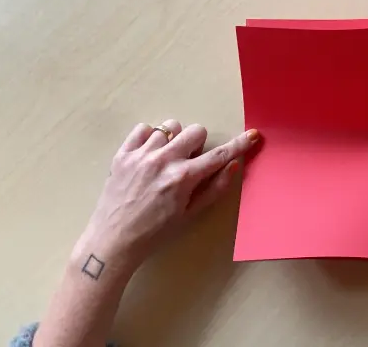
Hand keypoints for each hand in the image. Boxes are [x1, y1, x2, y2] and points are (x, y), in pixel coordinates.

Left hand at [80, 120, 259, 269]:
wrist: (114, 239)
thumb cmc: (156, 232)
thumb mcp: (190, 214)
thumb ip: (214, 188)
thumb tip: (233, 165)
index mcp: (183, 178)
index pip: (219, 155)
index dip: (239, 144)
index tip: (253, 135)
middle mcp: (163, 161)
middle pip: (195, 131)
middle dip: (197, 144)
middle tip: (188, 162)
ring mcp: (141, 155)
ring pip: (169, 128)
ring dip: (172, 141)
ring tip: (164, 161)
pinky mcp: (122, 153)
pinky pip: (143, 129)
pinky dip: (149, 139)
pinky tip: (148, 156)